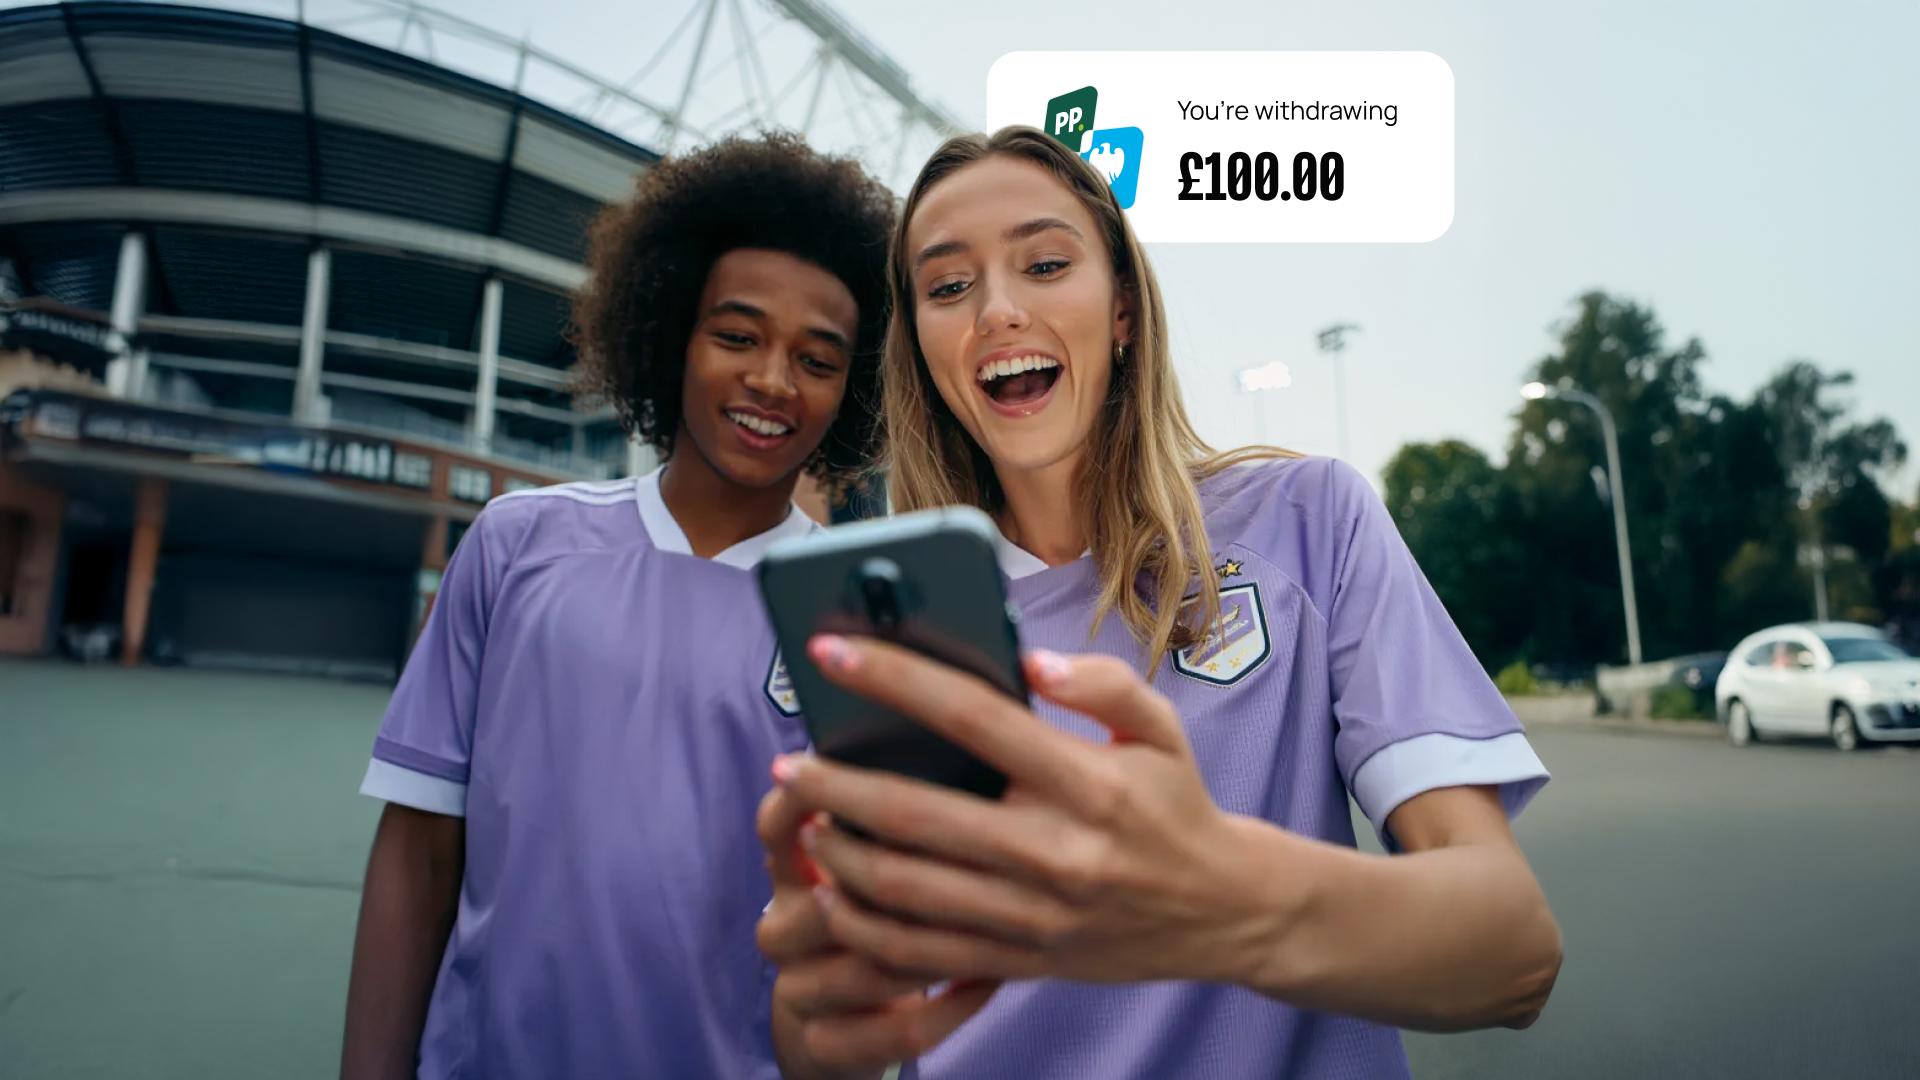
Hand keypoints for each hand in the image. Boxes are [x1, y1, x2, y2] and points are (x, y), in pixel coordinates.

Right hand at [756, 779, 999, 1077]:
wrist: (847, 1023)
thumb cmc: (878, 912)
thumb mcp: (867, 860)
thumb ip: (893, 815)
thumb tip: (956, 749)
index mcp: (792, 871)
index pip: (777, 826)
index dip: (800, 801)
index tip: (836, 776)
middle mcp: (783, 926)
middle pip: (830, 902)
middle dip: (902, 889)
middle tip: (975, 867)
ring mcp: (799, 990)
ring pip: (867, 970)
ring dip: (936, 949)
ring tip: (997, 925)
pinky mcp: (826, 1044)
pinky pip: (894, 1032)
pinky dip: (948, 1009)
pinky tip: (989, 981)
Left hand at [774, 637, 1285, 987]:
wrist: (1225, 913)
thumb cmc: (1177, 806)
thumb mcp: (1160, 728)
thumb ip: (1100, 682)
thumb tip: (1024, 660)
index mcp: (1086, 781)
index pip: (974, 717)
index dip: (896, 679)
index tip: (833, 652)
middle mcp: (1055, 851)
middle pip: (918, 813)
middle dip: (837, 782)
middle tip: (789, 760)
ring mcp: (1035, 915)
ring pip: (908, 889)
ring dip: (840, 853)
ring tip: (805, 819)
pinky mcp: (1022, 960)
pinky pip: (923, 950)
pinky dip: (866, 925)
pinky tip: (835, 891)